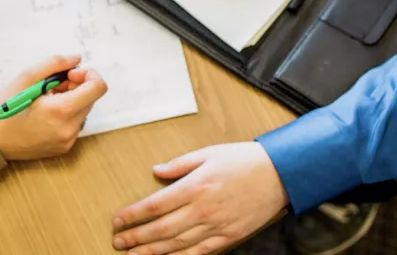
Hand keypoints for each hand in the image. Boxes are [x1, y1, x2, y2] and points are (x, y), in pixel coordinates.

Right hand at [0, 54, 107, 160]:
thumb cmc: (4, 109)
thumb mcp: (25, 78)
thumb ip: (55, 63)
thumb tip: (77, 59)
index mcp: (61, 111)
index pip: (98, 87)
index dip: (88, 74)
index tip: (69, 74)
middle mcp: (69, 129)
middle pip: (90, 98)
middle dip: (75, 86)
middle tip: (50, 86)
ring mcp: (68, 141)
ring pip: (82, 110)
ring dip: (70, 99)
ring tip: (44, 100)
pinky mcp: (64, 147)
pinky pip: (74, 123)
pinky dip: (65, 113)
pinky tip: (44, 113)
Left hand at [112, 143, 287, 254]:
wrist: (279, 174)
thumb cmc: (244, 160)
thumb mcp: (209, 153)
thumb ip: (180, 165)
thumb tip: (156, 171)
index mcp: (195, 186)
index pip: (155, 205)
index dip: (133, 215)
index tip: (117, 221)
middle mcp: (202, 209)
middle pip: (161, 229)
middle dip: (136, 237)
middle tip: (118, 242)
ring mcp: (216, 226)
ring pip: (177, 245)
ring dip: (151, 252)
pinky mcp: (228, 237)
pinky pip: (200, 253)